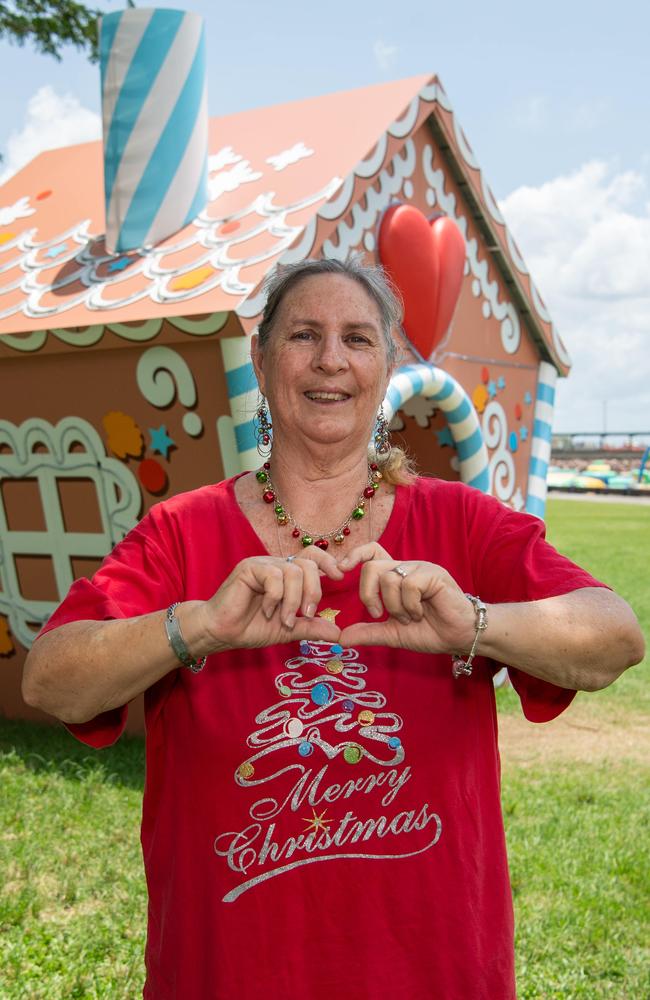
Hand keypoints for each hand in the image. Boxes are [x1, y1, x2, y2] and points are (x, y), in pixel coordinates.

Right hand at [199, 547, 343, 651]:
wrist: (221, 632)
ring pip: (293, 572)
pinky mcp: (249, 568)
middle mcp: (276, 565)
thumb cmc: (251, 628)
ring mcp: (262, 565)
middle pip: (308, 564)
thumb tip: (338, 634)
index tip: (340, 577)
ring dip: (293, 601)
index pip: (313, 556)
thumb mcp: (289, 630)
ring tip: (285, 620)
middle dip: (313, 590)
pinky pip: (274, 577)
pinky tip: (266, 610)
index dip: (328, 563)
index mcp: (287, 575)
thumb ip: (311, 628)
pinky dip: (275, 598)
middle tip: (307, 613)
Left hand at [337, 542, 475, 653]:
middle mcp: (406, 568)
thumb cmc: (431, 631)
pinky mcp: (434, 574)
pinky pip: (409, 585)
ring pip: (389, 578)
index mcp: (396, 576)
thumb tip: (341, 638)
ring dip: (395, 607)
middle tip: (378, 614)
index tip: (340, 570)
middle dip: (368, 594)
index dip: (354, 555)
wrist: (460, 637)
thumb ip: (368, 633)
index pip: (371, 551)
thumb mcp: (393, 634)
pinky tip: (421, 613)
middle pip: (372, 566)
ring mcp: (420, 569)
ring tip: (410, 617)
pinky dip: (410, 605)